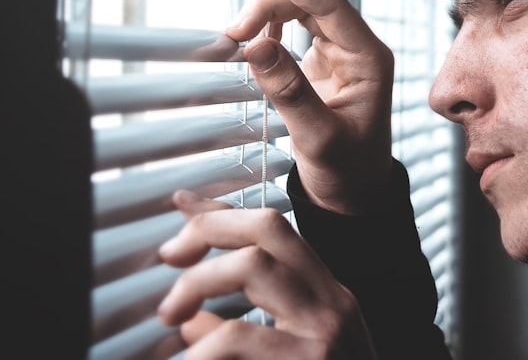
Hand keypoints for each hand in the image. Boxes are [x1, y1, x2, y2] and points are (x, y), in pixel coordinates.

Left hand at [158, 190, 376, 358]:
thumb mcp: (289, 354)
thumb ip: (243, 331)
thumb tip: (189, 318)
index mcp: (328, 296)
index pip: (276, 231)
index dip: (224, 213)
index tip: (182, 206)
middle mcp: (333, 302)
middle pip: (269, 228)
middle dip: (210, 230)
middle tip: (170, 260)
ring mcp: (326, 330)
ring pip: (255, 267)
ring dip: (199, 282)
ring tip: (171, 313)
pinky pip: (241, 336)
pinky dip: (202, 348)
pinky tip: (189, 359)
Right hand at [227, 0, 393, 213]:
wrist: (353, 194)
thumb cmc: (346, 171)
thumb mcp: (317, 138)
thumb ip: (290, 93)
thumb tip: (257, 46)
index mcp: (369, 60)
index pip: (331, 6)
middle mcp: (357, 50)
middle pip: (313, 3)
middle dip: (272, 4)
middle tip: (235, 30)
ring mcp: (339, 54)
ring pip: (302, 13)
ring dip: (268, 15)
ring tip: (236, 35)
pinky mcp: (321, 64)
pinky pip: (294, 31)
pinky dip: (269, 29)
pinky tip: (251, 38)